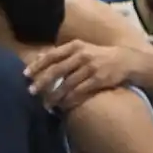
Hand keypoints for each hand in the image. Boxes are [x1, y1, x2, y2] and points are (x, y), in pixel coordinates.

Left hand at [24, 41, 139, 110]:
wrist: (126, 61)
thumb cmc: (99, 56)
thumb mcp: (82, 49)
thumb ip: (62, 53)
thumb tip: (39, 56)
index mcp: (76, 46)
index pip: (52, 55)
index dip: (38, 65)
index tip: (25, 75)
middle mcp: (82, 55)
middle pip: (57, 70)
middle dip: (42, 82)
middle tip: (31, 92)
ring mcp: (91, 67)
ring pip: (67, 84)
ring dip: (55, 95)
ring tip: (46, 104)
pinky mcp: (99, 79)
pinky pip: (80, 92)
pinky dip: (69, 100)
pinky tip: (62, 106)